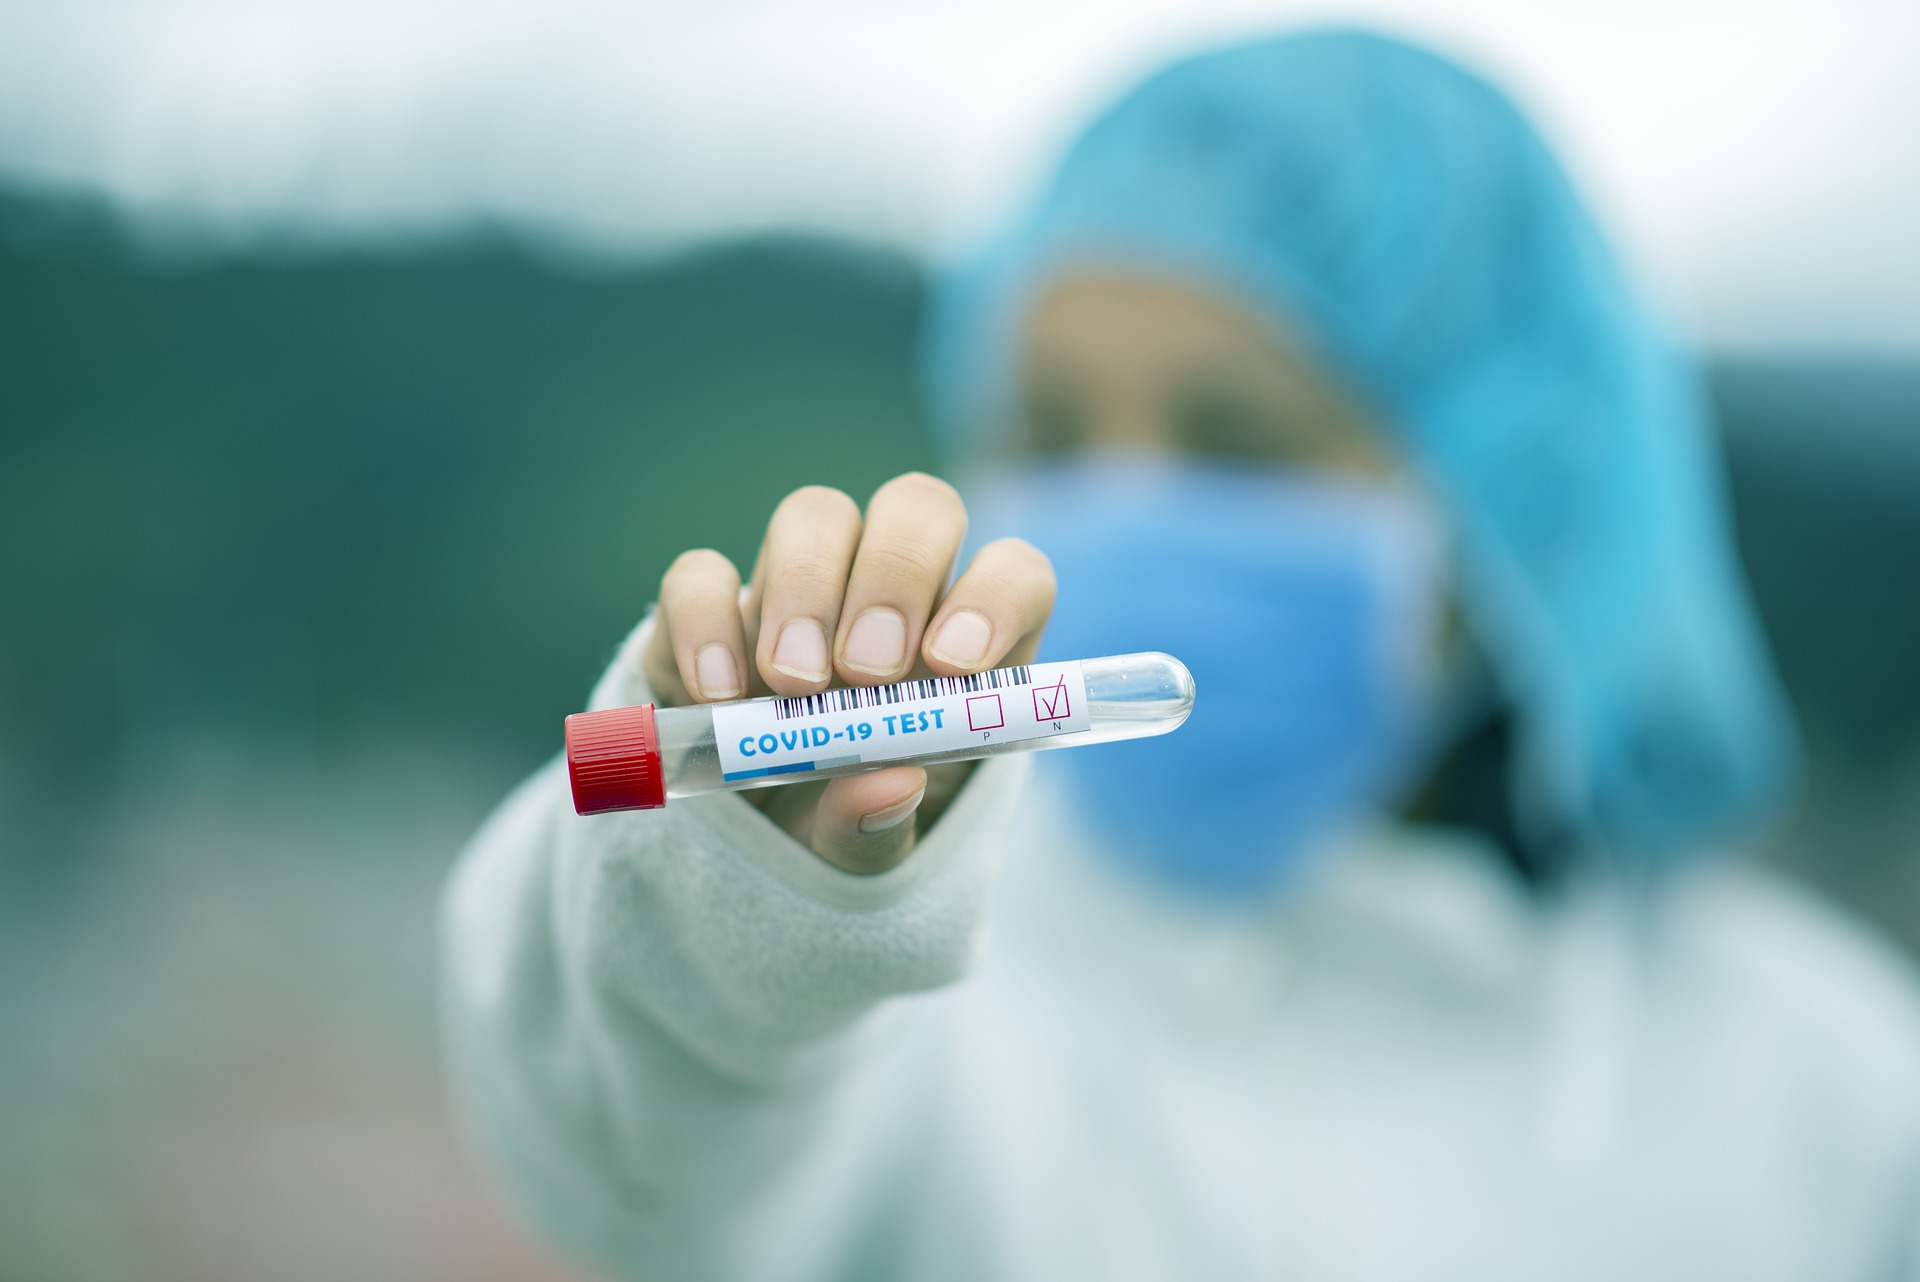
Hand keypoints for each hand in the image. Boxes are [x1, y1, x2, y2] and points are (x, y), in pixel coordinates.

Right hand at [641, 473, 1054, 873]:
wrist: (754, 840)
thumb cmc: (847, 827)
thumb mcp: (872, 848)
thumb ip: (881, 827)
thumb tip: (888, 785)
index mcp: (966, 642)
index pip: (1014, 572)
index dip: (992, 598)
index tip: (952, 666)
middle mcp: (892, 590)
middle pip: (918, 508)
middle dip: (895, 576)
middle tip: (865, 672)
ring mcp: (801, 586)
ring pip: (816, 515)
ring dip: (806, 589)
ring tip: (790, 686)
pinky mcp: (711, 606)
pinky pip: (700, 572)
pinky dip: (706, 621)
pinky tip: (715, 693)